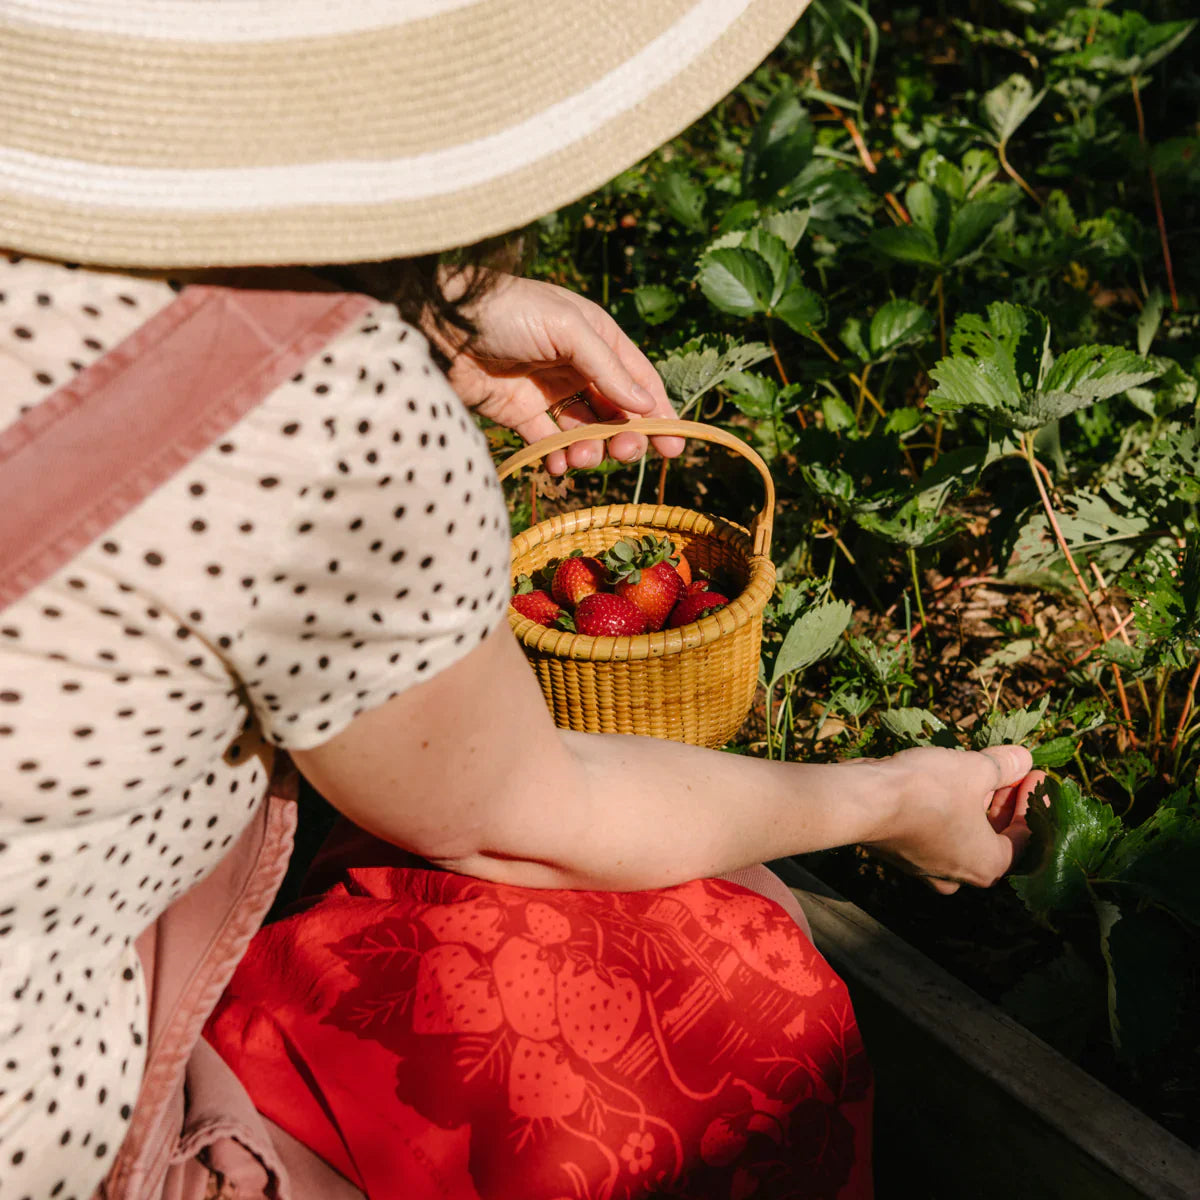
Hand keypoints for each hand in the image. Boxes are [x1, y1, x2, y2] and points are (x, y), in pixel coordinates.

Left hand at [437, 273, 683, 474]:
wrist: (440, 323)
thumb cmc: (506, 310)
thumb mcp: (567, 328)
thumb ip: (607, 367)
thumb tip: (646, 406)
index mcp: (596, 336)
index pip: (638, 379)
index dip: (658, 412)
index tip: (673, 445)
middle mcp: (576, 363)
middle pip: (615, 410)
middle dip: (625, 435)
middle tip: (625, 453)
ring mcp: (548, 390)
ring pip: (585, 429)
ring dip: (592, 449)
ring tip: (583, 458)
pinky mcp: (518, 413)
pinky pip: (549, 442)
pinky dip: (558, 458)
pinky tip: (559, 467)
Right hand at [860, 745, 1042, 893]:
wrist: (861, 801)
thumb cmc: (927, 790)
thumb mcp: (974, 769)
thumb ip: (1004, 766)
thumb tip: (1024, 758)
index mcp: (988, 865)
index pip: (1025, 836)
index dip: (1034, 801)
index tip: (1036, 774)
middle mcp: (958, 876)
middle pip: (994, 838)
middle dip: (1004, 802)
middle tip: (1011, 771)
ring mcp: (925, 868)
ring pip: (961, 836)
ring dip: (974, 806)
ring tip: (977, 772)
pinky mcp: (900, 853)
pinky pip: (934, 833)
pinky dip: (945, 811)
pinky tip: (943, 783)